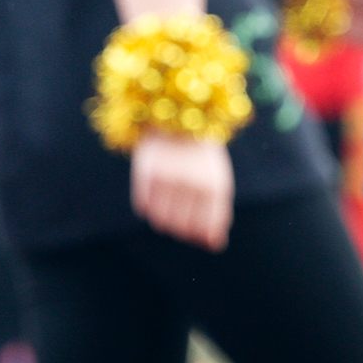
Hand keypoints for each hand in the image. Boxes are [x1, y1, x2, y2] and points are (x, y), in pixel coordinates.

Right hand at [132, 130, 233, 250]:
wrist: (178, 116)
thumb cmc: (201, 156)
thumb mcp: (217, 181)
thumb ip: (219, 214)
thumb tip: (215, 246)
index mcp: (216, 186)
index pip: (207, 230)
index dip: (201, 236)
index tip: (198, 229)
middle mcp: (193, 185)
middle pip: (183, 230)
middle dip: (182, 228)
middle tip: (182, 210)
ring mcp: (168, 179)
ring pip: (161, 222)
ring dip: (164, 219)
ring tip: (168, 200)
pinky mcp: (146, 173)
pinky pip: (144, 207)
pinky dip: (148, 206)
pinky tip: (155, 190)